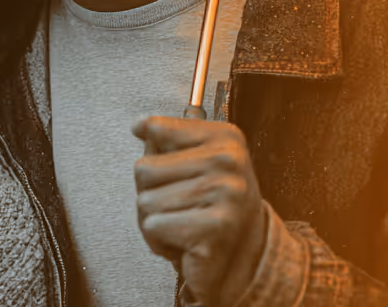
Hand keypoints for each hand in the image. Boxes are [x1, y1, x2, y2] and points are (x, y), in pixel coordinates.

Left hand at [132, 116, 267, 306]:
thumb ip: (167, 143)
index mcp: (225, 138)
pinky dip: (159, 241)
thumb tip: (139, 125)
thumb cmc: (216, 212)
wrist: (249, 262)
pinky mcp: (215, 227)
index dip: (153, 157)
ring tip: (184, 227)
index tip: (174, 174)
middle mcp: (229, 160)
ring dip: (155, 222)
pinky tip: (185, 244)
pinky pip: (153, 227)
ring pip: (145, 201)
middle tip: (181, 210)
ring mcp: (225, 193)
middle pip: (143, 169)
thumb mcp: (198, 166)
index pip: (155, 129)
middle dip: (151, 195)